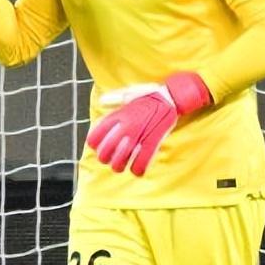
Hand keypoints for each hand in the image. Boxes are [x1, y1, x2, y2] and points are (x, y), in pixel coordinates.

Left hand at [86, 72, 211, 176]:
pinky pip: (140, 163)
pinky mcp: (152, 142)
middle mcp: (125, 127)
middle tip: (110, 158)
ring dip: (119, 167)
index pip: (95, 136)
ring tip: (121, 166)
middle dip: (105, 159)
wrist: (169, 97)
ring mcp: (138, 136)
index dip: (94, 144)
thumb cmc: (149, 96)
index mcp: (117, 116)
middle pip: (105, 153)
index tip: (98, 146)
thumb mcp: (128, 94)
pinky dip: (137, 170)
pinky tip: (137, 170)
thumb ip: (113, 99)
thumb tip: (101, 101)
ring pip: (119, 162)